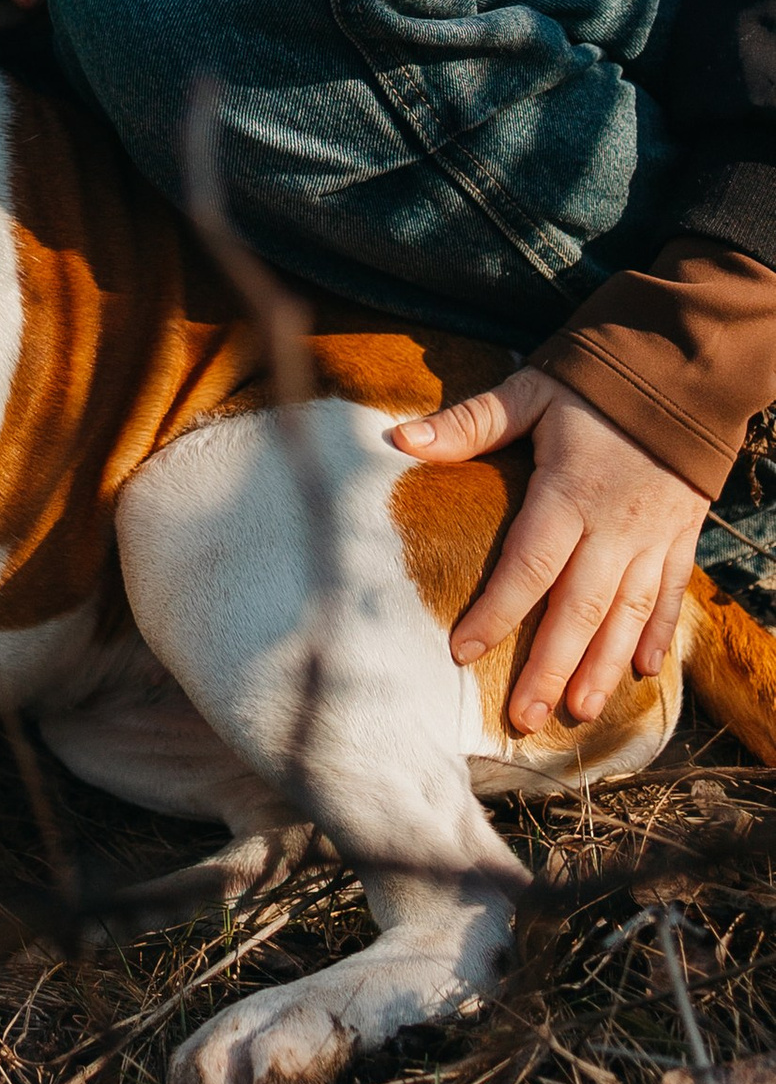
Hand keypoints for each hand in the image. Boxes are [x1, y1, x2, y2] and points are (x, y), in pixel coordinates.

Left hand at [386, 364, 710, 729]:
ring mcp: (653, 535)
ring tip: (579, 713)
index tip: (462, 652)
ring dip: (603, 666)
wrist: (683, 366)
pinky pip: (671, 594)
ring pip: (627, 613)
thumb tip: (400, 438)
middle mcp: (614, 524)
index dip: (496, 611)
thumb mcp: (529, 392)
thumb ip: (470, 422)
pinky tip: (643, 671)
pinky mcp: (681, 535)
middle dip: (552, 666)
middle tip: (525, 717)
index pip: (528, 565)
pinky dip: (659, 634)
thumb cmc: (595, 382)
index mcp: (569, 492)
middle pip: (579, 607)